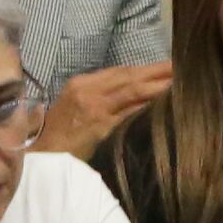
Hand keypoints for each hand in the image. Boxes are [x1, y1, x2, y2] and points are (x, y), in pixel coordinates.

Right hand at [34, 58, 172, 159]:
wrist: (42, 158)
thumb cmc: (56, 136)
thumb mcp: (71, 107)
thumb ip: (95, 97)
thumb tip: (123, 94)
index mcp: (80, 83)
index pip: (118, 72)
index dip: (143, 68)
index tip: (163, 66)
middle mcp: (88, 90)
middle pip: (128, 76)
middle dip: (155, 70)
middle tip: (180, 64)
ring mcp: (95, 107)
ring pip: (132, 90)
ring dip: (157, 84)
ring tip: (179, 78)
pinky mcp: (101, 126)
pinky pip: (129, 112)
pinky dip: (147, 104)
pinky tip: (164, 101)